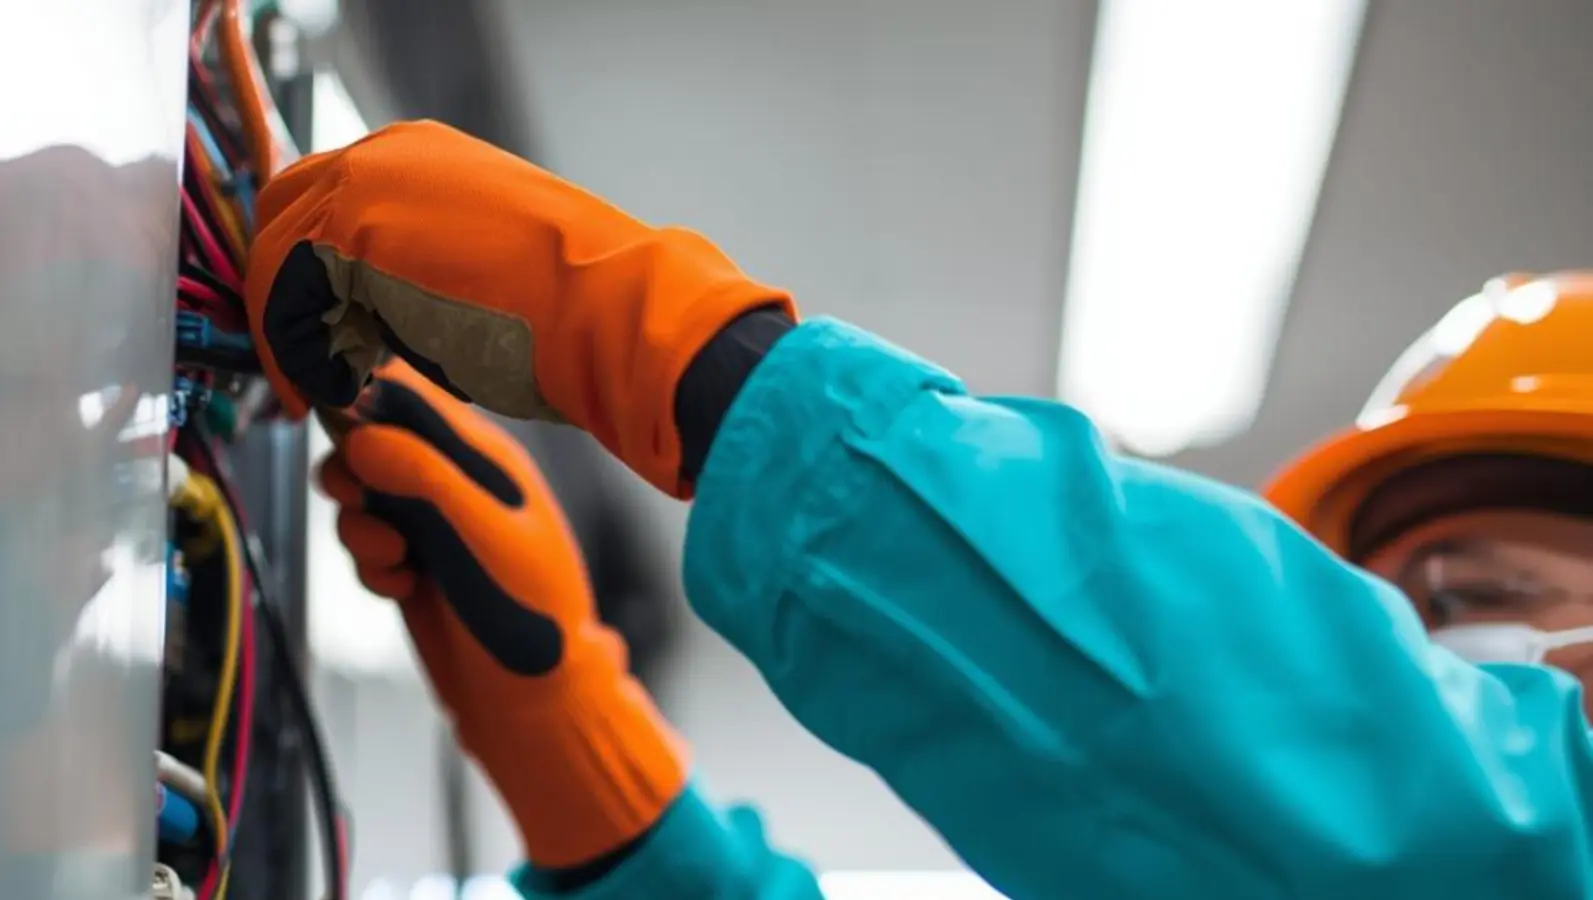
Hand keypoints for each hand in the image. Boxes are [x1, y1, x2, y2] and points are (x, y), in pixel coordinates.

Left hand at [249, 120, 795, 495]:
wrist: (609, 308)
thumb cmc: (572, 308)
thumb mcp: (480, 272)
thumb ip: (419, 270)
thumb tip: (374, 312)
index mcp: (424, 157)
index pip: (322, 205)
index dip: (312, 279)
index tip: (326, 344)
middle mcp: (388, 154)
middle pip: (283, 218)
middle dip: (288, 298)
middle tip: (310, 368)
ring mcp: (366, 182)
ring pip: (277, 260)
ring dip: (294, 333)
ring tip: (333, 387)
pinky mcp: (351, 227)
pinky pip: (284, 294)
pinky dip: (299, 350)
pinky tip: (342, 386)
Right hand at [317, 358, 688, 867]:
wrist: (532, 700)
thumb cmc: (531, 615)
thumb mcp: (484, 537)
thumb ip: (428, 479)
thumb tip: (364, 435)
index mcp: (484, 456)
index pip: (412, 393)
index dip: (363, 393)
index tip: (334, 419)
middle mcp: (455, 480)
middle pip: (371, 437)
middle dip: (353, 469)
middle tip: (361, 500)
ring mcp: (432, 523)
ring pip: (360, 494)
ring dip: (361, 526)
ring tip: (397, 559)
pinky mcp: (413, 563)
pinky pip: (364, 545)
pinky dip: (371, 565)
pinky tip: (403, 587)